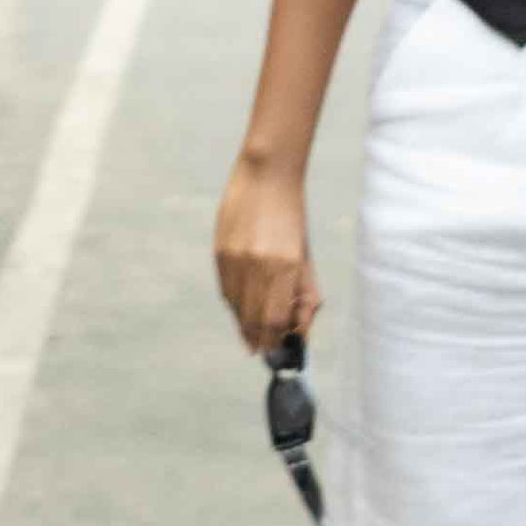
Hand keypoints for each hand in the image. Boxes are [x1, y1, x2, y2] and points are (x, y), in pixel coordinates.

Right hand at [214, 156, 317, 355]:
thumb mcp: (306, 257)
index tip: (276, 350)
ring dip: (245, 324)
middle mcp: (258, 266)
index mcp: (285, 266)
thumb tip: (300, 330)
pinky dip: (234, 303)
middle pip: (254, 319)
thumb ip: (305, 295)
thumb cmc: (292, 217)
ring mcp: (235, 260)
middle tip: (261, 348)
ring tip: (252, 331)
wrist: (266, 175)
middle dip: (259, 338)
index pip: (275, 321)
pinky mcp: (219, 253)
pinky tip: (242, 304)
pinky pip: (225, 290)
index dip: (275, 341)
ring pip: (237, 307)